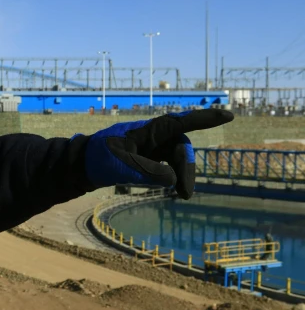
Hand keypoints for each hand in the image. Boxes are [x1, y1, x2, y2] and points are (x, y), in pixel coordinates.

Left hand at [78, 109, 233, 198]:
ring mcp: (150, 147)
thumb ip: (147, 172)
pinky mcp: (147, 158)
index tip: (228, 115)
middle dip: (188, 167)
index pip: (179, 122)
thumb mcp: (122, 166)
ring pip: (176, 156)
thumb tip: (173, 178)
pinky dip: (174, 175)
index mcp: (147, 131)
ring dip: (183, 174)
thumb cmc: (99, 159)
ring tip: (182, 194)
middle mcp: (152, 136)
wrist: (81, 165)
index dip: (205, 118)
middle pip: (181, 146)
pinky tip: (174, 188)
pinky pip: (169, 163)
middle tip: (186, 193)